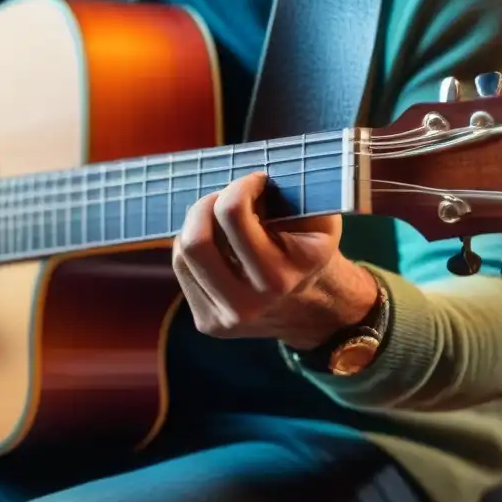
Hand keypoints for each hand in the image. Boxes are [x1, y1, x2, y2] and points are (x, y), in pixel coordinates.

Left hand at [172, 172, 377, 349]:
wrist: (313, 307)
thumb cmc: (311, 251)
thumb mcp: (319, 220)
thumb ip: (292, 195)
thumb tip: (248, 177)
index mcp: (282, 275)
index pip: (232, 214)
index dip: (239, 185)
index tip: (255, 181)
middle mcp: (253, 302)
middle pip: (196, 241)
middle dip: (205, 205)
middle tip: (224, 196)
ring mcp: (227, 318)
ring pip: (182, 254)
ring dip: (198, 225)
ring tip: (221, 218)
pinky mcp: (208, 324)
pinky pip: (182, 271)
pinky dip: (193, 247)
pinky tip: (216, 245)